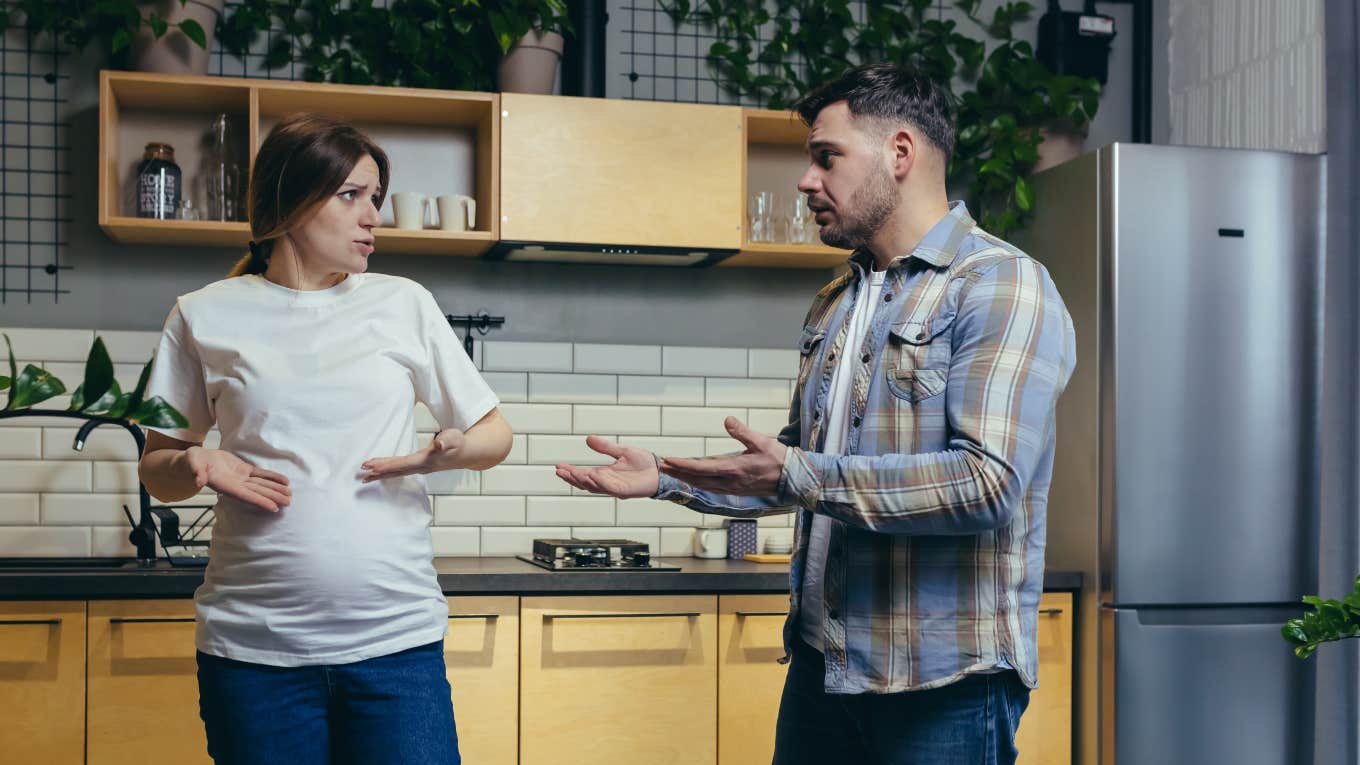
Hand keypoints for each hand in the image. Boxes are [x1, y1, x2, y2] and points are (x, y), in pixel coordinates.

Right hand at [182, 446, 290, 511]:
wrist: (196, 459)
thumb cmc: (192, 462)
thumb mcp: (192, 463)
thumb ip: (195, 471)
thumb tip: (198, 481)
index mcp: (224, 485)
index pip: (245, 495)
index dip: (259, 501)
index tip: (273, 508)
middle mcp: (235, 484)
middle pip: (257, 492)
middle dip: (273, 497)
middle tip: (289, 502)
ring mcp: (241, 478)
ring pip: (261, 484)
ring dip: (276, 489)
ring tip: (290, 494)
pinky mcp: (244, 470)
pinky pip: (261, 474)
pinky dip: (273, 477)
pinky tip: (284, 481)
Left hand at [361, 429, 467, 481]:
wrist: (467, 454)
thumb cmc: (459, 444)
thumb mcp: (454, 438)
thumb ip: (446, 441)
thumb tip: (438, 444)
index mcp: (426, 461)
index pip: (402, 464)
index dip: (386, 465)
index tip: (371, 466)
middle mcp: (421, 467)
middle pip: (396, 471)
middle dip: (379, 472)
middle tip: (362, 473)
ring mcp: (420, 468)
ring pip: (397, 472)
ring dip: (381, 474)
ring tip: (365, 477)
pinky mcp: (419, 466)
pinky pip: (400, 470)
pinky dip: (389, 471)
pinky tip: (380, 472)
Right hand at [555, 436, 659, 498]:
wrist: (660, 471)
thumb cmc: (643, 463)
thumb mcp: (621, 451)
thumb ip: (605, 447)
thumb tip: (588, 439)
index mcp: (605, 474)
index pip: (583, 473)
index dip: (571, 471)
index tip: (558, 466)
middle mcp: (607, 482)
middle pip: (585, 483)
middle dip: (571, 477)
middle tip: (559, 471)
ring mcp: (615, 488)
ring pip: (594, 487)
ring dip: (582, 480)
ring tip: (570, 473)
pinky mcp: (625, 491)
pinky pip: (610, 488)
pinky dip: (601, 482)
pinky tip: (592, 475)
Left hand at [658, 417, 786, 495]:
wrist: (794, 479)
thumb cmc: (779, 459)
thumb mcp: (761, 441)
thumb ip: (742, 432)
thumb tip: (727, 419)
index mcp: (734, 469)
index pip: (701, 468)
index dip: (682, 464)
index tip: (668, 460)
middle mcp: (730, 482)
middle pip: (697, 479)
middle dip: (678, 473)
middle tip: (662, 467)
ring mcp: (733, 488)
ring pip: (704, 485)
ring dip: (687, 479)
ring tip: (673, 472)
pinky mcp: (737, 490)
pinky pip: (713, 488)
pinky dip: (699, 483)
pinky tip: (694, 480)